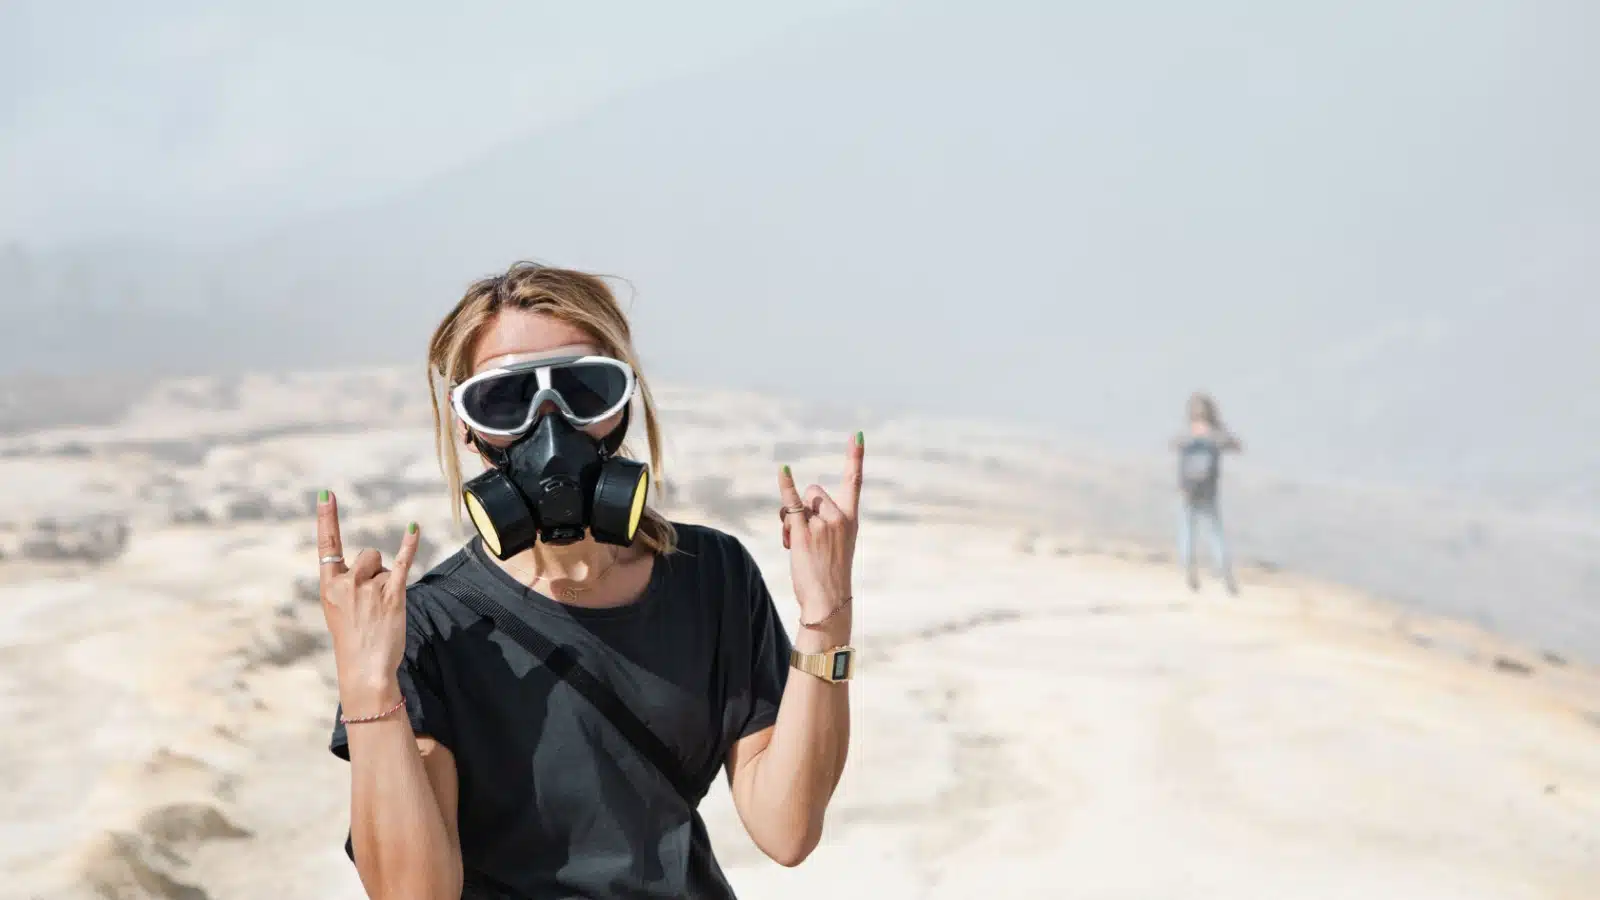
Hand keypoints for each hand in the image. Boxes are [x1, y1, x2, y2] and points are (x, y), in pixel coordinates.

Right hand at [314, 490, 419, 703]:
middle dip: (374, 569)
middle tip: (371, 601)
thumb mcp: (337, 609)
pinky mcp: (393, 595)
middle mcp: (347, 583)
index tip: (327, 494)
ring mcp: (370, 588)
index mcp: (329, 586)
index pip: (327, 546)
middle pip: (368, 554)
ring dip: (386, 579)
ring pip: (383, 564)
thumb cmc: (353, 639)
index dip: (327, 519)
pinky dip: (409, 545)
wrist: (364, 669)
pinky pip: (402, 562)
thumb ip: (347, 583)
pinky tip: (413, 527)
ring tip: (381, 607)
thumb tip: (372, 561)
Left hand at [778, 433, 863, 619]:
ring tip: (794, 544)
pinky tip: (783, 470)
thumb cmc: (829, 573)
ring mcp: (822, 525)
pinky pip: (791, 505)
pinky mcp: (803, 533)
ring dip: (789, 518)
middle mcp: (839, 518)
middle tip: (804, 535)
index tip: (856, 435)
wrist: (828, 601)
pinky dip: (785, 487)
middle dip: (804, 506)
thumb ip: (822, 520)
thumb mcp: (835, 543)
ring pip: (798, 503)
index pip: (854, 482)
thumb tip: (795, 505)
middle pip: (814, 491)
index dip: (855, 457)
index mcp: (851, 519)